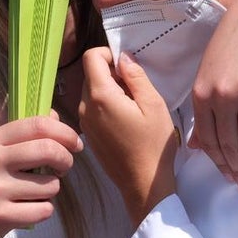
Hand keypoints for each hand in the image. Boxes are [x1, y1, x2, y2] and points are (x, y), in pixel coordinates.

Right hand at [0, 114, 82, 237]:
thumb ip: (26, 133)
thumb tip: (56, 116)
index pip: (38, 125)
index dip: (65, 132)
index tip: (75, 144)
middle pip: (48, 150)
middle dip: (66, 160)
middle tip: (64, 168)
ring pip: (50, 185)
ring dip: (51, 191)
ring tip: (34, 193)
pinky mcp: (0, 215)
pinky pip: (44, 210)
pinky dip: (43, 211)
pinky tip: (27, 209)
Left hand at [80, 48, 177, 225]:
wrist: (143, 183)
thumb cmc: (153, 143)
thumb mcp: (153, 104)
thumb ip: (136, 76)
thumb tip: (123, 58)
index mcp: (101, 96)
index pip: (91, 57)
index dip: (109, 54)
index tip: (127, 69)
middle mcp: (85, 107)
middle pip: (91, 74)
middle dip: (111, 74)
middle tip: (135, 90)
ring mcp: (83, 122)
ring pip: (91, 91)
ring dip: (109, 91)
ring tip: (132, 107)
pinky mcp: (88, 134)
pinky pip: (92, 109)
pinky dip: (106, 106)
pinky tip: (125, 121)